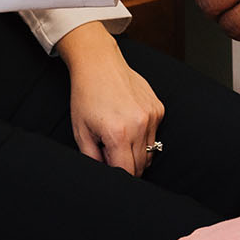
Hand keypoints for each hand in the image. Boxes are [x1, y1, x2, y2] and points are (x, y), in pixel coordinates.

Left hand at [59, 25, 162, 175]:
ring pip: (150, 152)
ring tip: (119, 136)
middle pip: (141, 166)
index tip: (108, 168)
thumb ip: (92, 158)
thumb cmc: (86, 96)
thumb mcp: (80, 131)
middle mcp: (140, 125)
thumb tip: (104, 174)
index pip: (127, 172)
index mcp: (119, 134)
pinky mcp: (158, 108)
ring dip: (136, 152)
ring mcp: (152, 116)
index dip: (117, 175)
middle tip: (110, 152)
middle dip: (127, 166)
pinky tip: (128, 121)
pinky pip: (154, 134)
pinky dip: (143, 136)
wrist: (99, 64)